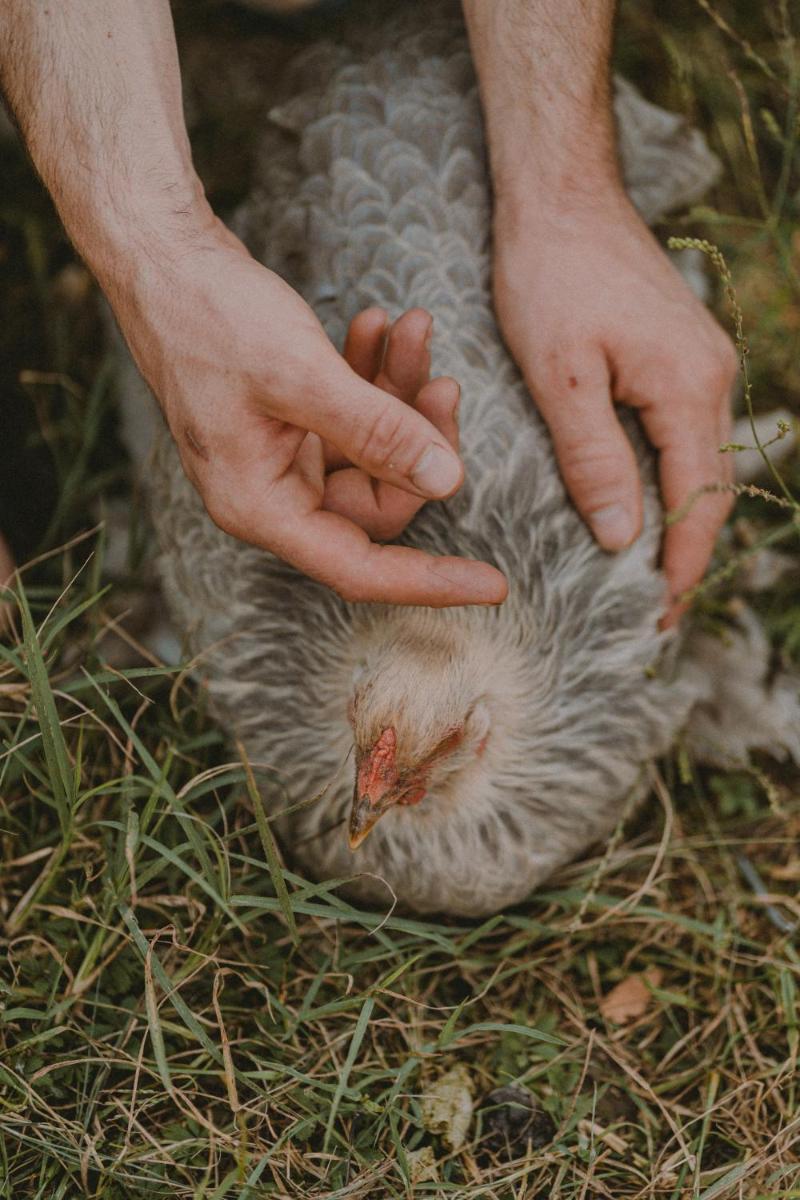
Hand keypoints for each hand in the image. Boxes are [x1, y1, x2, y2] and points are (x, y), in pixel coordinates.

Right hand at [112, 220, 506, 605]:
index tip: (495, 585)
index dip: (429, 581)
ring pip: (373, 452)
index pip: (359, 568)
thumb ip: (377, 433)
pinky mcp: (292, 420)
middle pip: (377, 499)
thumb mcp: (302, 377)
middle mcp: (271, 492)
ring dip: (401, 395)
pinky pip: (354, 416)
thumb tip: (449, 482)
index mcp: (260, 506)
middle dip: (419, 439)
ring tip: (414, 329)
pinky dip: (373, 376)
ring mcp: (282, 456)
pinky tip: (377, 327)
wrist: (163, 259)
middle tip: (443, 380)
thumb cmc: (211, 318)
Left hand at [493, 190, 736, 623]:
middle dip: (684, 554)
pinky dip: (671, 481)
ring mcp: (700, 363)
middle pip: (709, 490)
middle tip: (652, 614)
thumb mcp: (560, 377)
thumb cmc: (550, 277)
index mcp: (687, 389)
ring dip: (679, 520)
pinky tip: (644, 505)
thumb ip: (594, 458)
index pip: (696, 503)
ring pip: (699, 464)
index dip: (679, 565)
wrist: (560, 196)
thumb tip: (624, 536)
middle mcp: (710, 379)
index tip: (657, 618)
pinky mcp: (679, 353)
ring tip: (647, 575)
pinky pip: (685, 435)